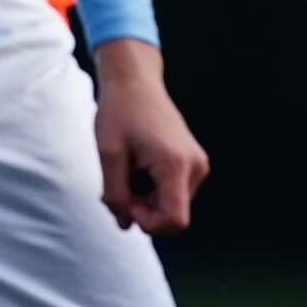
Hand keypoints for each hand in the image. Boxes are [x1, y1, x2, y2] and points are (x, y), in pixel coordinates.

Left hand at [90, 40, 207, 233]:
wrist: (135, 81)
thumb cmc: (120, 113)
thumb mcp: (109, 155)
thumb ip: (116, 195)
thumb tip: (125, 225)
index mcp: (175, 164)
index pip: (174, 220)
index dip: (148, 224)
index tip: (125, 202)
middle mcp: (195, 166)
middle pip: (173, 215)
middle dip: (143, 211)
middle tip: (117, 187)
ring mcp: (197, 163)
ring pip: (173, 205)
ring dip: (146, 200)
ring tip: (126, 174)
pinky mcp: (193, 161)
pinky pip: (174, 191)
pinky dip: (153, 190)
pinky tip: (137, 170)